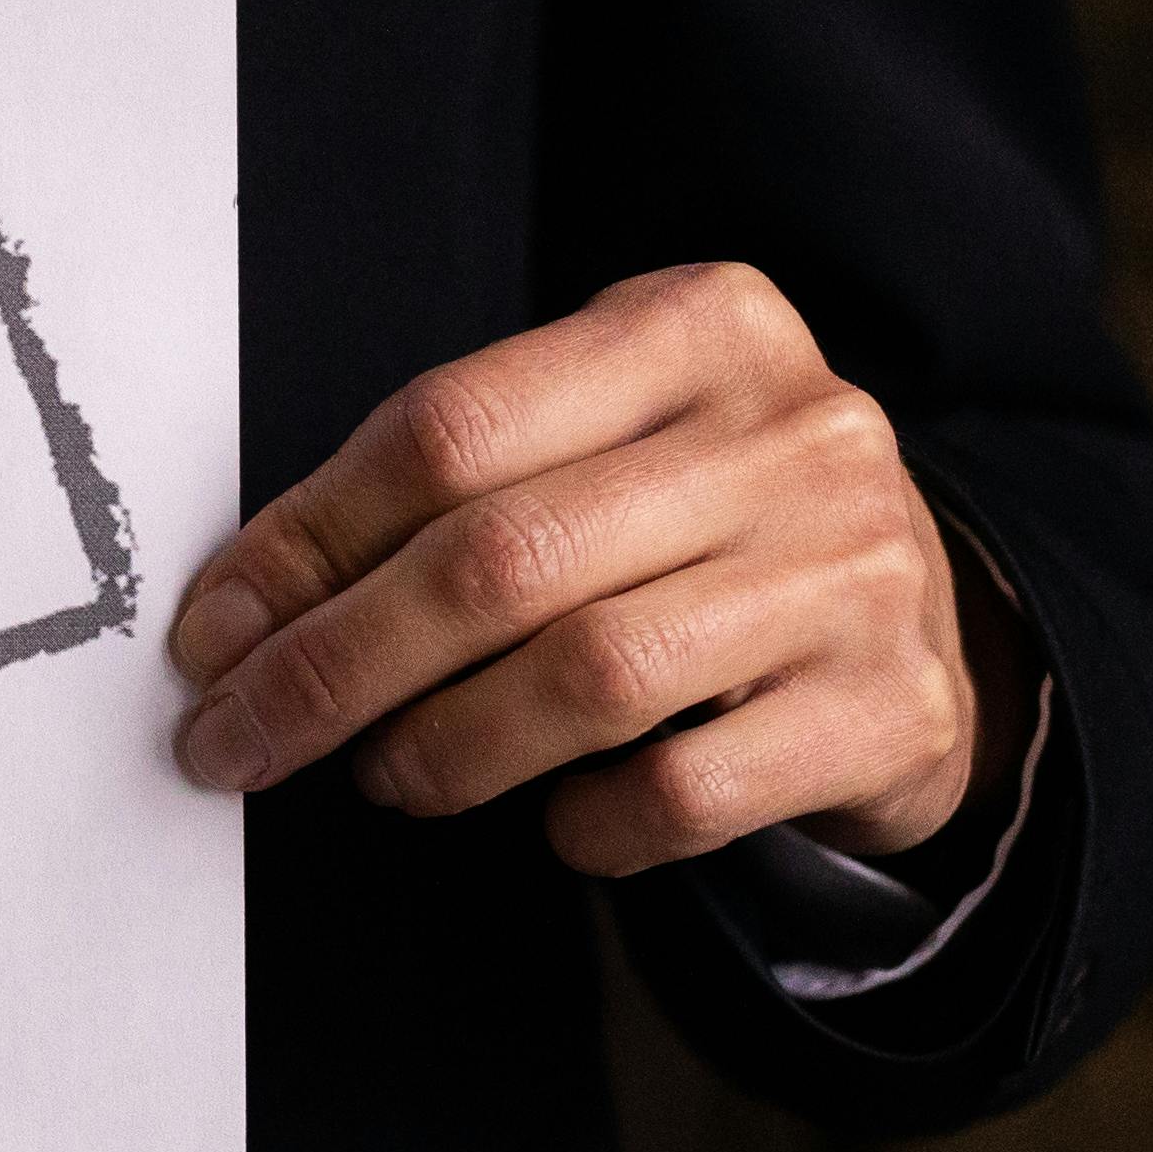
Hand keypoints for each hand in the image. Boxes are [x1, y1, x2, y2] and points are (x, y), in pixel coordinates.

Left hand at [161, 263, 1025, 877]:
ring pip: (590, 677)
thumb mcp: (609, 442)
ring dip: (446, 749)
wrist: (937, 621)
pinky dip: (589, 825)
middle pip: (502, 557)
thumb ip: (459, 486)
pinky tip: (556, 823)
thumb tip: (249, 608)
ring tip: (388, 774)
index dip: (306, 541)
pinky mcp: (888, 707)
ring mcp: (854, 569)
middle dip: (337, 664)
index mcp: (696, 325)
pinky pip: (688, 791)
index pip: (450, 427)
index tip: (215, 632)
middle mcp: (790, 430)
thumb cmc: (710, 527)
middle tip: (244, 737)